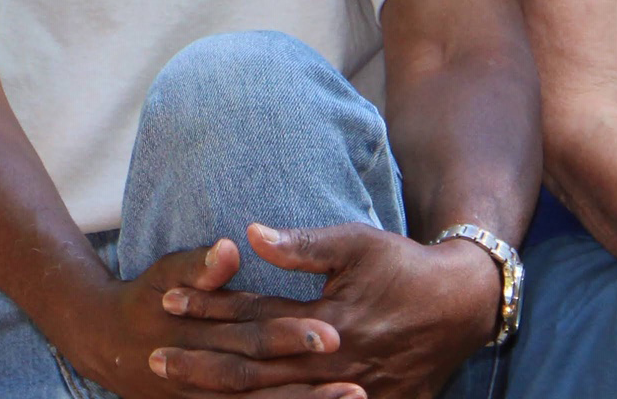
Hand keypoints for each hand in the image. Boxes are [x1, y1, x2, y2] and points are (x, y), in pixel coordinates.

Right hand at [59, 240, 357, 398]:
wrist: (105, 343)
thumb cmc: (144, 299)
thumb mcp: (163, 273)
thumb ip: (197, 265)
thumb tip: (229, 247)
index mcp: (192, 335)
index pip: (250, 335)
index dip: (289, 335)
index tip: (332, 332)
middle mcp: (197, 377)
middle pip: (259, 383)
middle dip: (308, 385)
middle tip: (355, 381)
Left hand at [145, 222, 493, 398]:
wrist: (461, 307)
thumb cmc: (402, 267)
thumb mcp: (355, 244)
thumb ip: (303, 246)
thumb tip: (249, 234)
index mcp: (328, 323)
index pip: (255, 316)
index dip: (210, 307)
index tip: (167, 300)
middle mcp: (333, 365)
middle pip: (255, 369)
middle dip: (202, 363)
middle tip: (154, 357)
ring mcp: (350, 396)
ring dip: (225, 391)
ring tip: (182, 384)